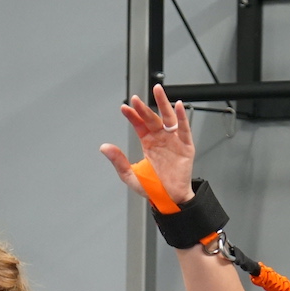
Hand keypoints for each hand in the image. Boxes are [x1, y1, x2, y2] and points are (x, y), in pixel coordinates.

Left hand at [100, 83, 194, 206]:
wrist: (169, 200)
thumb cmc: (153, 188)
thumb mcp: (130, 175)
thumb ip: (118, 161)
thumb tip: (104, 147)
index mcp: (148, 143)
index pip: (139, 125)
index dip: (132, 116)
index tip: (124, 108)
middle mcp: (161, 139)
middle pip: (152, 118)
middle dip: (144, 108)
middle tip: (136, 99)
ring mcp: (173, 141)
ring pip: (168, 118)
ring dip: (163, 104)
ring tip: (158, 90)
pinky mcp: (186, 147)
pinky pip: (184, 129)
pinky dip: (182, 117)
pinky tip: (178, 106)